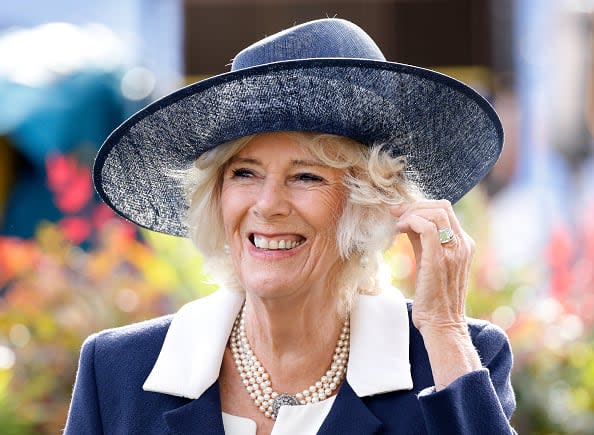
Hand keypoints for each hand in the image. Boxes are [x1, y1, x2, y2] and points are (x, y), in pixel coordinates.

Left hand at [390, 200, 474, 334]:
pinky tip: (399, 230)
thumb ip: (422, 242)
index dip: (421, 206)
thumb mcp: (429, 263)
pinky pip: (427, 227)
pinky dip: (410, 222)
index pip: (445, 211)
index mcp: (463, 244)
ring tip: (397, 223)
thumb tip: (407, 223)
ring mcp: (454, 250)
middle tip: (396, 214)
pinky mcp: (440, 258)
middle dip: (415, 205)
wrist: (442, 324)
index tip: (400, 213)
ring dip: (412, 213)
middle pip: (442, 206)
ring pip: (436, 212)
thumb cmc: (433, 298)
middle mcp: (462, 244)